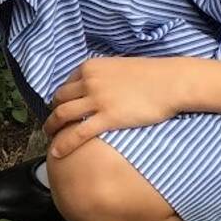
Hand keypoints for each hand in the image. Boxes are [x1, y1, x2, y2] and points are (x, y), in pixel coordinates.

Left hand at [44, 57, 188, 158]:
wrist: (171, 82)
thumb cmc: (152, 76)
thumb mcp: (119, 68)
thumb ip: (103, 77)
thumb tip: (97, 88)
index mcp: (91, 67)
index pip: (66, 85)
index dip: (60, 100)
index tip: (60, 110)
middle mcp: (89, 81)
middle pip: (59, 100)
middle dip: (53, 113)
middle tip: (52, 126)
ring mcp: (96, 99)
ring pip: (62, 115)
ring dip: (52, 128)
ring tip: (49, 139)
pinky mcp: (107, 117)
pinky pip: (77, 132)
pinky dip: (63, 143)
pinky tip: (56, 153)